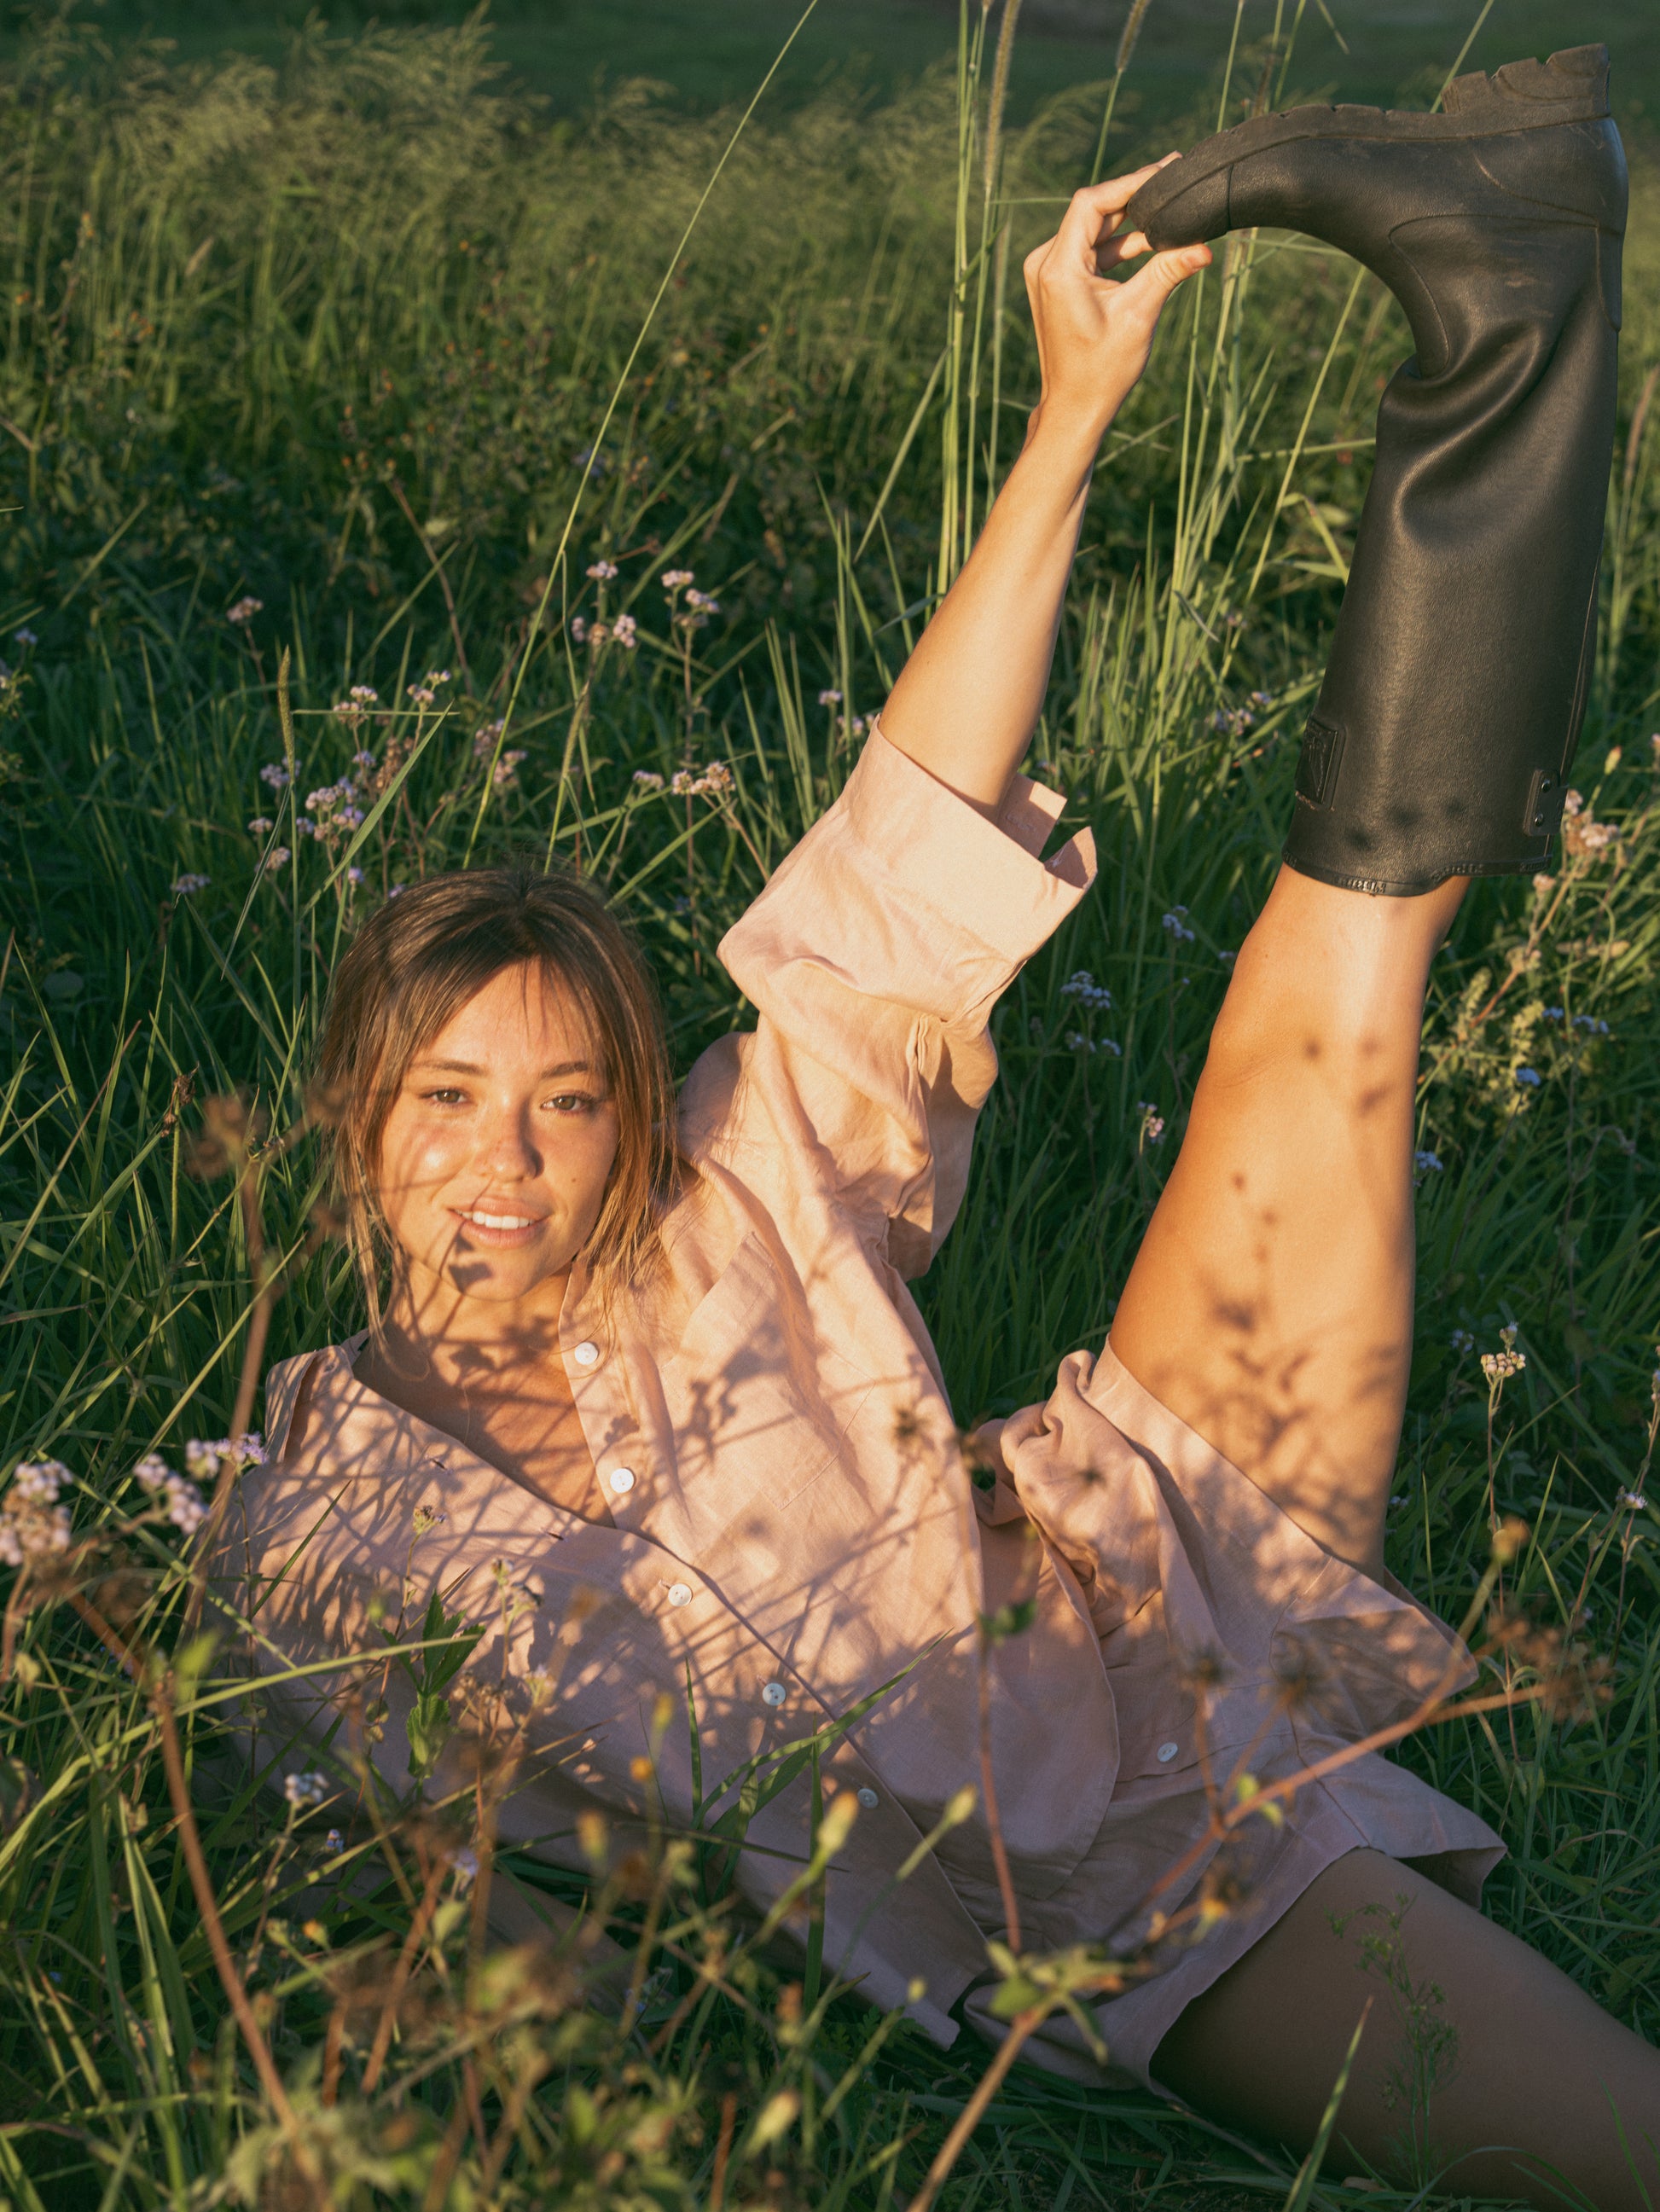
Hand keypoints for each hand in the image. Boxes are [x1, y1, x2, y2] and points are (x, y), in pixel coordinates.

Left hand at [1022, 161, 1210, 442]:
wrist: (1074, 408)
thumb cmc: (1101, 371)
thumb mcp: (1139, 316)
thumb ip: (1168, 272)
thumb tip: (1204, 246)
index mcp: (1058, 268)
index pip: (1092, 202)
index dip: (1130, 182)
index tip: (1164, 171)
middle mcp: (1046, 264)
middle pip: (1093, 211)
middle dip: (1134, 198)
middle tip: (1173, 181)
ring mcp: (1048, 273)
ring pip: (1093, 230)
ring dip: (1130, 223)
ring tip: (1170, 211)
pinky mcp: (1057, 283)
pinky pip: (1090, 251)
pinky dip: (1119, 246)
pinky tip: (1153, 241)